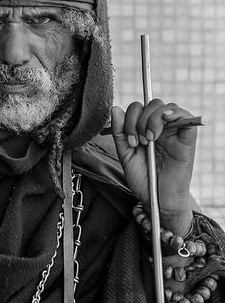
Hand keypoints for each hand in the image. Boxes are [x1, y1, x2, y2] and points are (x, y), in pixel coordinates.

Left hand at [111, 99, 196, 235]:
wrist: (158, 199)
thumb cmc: (143, 178)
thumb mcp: (126, 154)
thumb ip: (119, 132)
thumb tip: (116, 109)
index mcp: (145, 128)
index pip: (138, 107)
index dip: (130, 118)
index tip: (131, 141)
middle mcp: (160, 127)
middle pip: (151, 104)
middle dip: (139, 120)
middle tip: (139, 141)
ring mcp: (174, 132)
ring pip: (165, 107)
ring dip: (153, 119)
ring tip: (150, 140)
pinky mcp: (187, 139)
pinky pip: (187, 117)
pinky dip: (176, 113)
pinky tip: (166, 119)